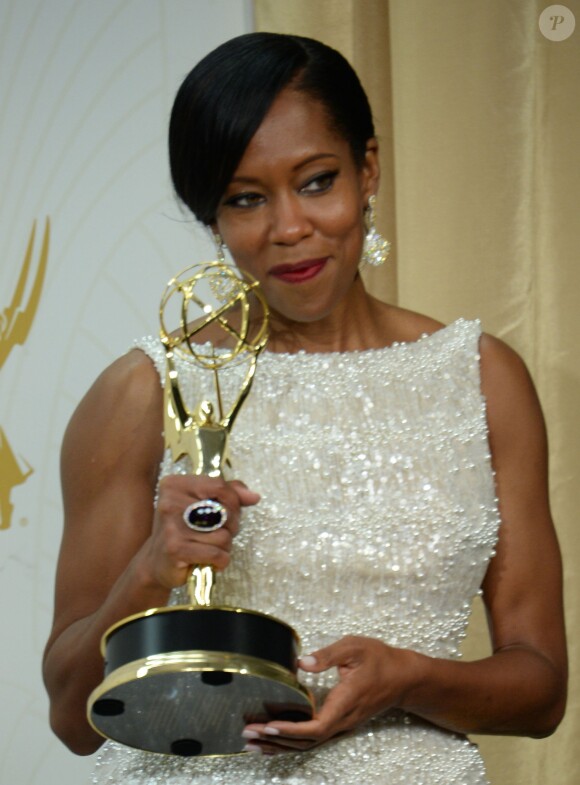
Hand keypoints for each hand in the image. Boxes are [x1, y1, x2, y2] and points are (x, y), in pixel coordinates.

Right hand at [139, 474, 259, 590]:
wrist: (157, 562)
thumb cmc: (184, 530)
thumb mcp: (203, 505)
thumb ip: (229, 494)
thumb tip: (254, 496)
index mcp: (175, 484)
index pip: (219, 485)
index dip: (234, 501)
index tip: (231, 514)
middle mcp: (170, 502)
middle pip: (224, 510)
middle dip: (231, 526)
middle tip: (217, 534)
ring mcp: (171, 526)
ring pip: (223, 535)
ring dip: (224, 546)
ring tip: (208, 548)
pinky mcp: (176, 549)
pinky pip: (217, 553)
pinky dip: (220, 560)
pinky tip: (209, 561)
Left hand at [242, 635, 418, 753]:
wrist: (403, 677)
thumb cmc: (379, 660)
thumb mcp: (355, 648)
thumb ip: (327, 655)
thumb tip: (301, 662)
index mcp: (345, 702)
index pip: (315, 726)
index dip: (290, 729)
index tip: (268, 725)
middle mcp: (342, 720)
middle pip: (306, 742)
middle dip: (275, 740)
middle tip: (247, 734)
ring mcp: (342, 725)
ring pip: (308, 745)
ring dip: (280, 745)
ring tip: (253, 743)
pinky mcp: (340, 723)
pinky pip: (313, 739)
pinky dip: (291, 743)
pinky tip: (275, 741)